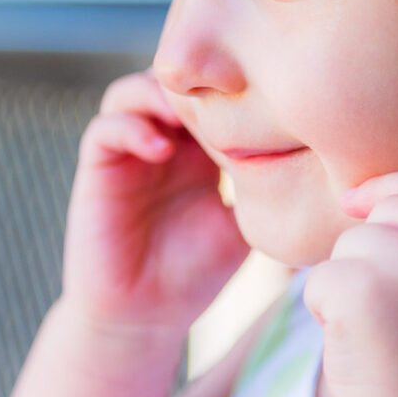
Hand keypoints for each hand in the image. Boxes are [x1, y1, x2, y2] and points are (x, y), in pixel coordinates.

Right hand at [59, 69, 249, 343]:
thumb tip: (299, 150)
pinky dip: (131, 127)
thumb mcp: (243, 222)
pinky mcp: (98, 169)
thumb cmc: (196, 273)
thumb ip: (261, 184)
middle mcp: (162, 139)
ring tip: (189, 113)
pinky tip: (160, 149)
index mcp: (199, 147)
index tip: (257, 91)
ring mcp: (128, 151)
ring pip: (135, 90)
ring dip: (160, 93)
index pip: (210, 91)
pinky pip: (105, 128)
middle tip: (224, 90)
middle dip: (197, 79)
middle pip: (173, 80)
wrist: (144, 317)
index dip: (230, 83)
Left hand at [302, 172, 397, 396]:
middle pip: (392, 204)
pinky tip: (359, 343)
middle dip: (377, 245)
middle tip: (397, 307)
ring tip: (385, 329)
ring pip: (353, 241)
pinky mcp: (361, 287)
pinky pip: (322, 275)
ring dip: (352, 280)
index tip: (360, 204)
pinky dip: (327, 309)